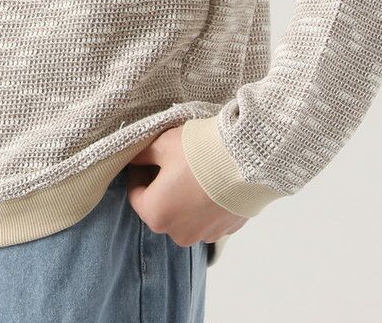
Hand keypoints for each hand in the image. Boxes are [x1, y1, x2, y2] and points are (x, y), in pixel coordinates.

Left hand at [124, 124, 249, 246]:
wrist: (247, 158)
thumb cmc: (199, 152)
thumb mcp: (162, 145)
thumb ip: (142, 156)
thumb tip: (134, 159)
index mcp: (156, 214)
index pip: (136, 195)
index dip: (139, 174)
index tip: (147, 159)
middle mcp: (178, 233)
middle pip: (162, 208)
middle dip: (163, 188)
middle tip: (172, 162)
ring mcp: (205, 235)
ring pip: (185, 215)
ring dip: (185, 198)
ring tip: (195, 172)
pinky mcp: (226, 230)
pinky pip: (208, 217)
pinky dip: (206, 203)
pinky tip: (213, 182)